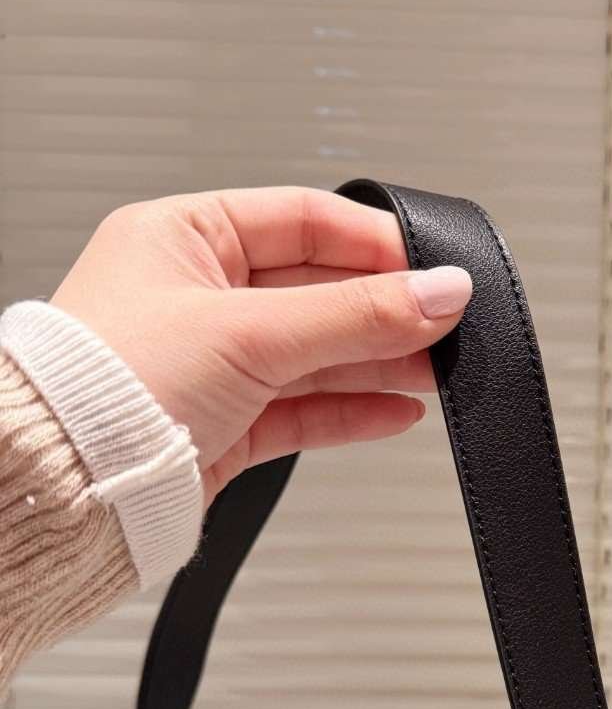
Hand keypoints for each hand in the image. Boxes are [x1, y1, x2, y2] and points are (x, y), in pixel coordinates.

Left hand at [50, 187, 471, 498]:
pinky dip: (352, 409)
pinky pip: (303, 407)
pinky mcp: (225, 424)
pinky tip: (396, 411)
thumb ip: (356, 315)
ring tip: (437, 373)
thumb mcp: (249, 332)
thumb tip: (439, 291)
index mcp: (182, 237)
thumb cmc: (107, 388)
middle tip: (447, 327)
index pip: (303, 220)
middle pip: (319, 291)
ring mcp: (212, 363)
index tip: (433, 269)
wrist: (67, 488)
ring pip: (318, 353)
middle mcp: (197, 295)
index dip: (374, 244)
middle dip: (387, 311)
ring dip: (380, 363)